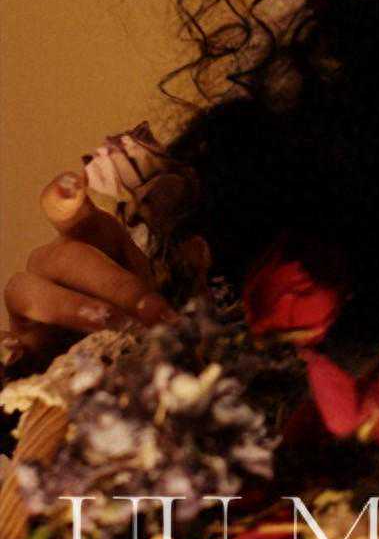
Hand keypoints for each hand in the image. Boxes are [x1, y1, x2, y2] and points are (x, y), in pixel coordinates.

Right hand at [3, 169, 176, 363]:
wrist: (102, 350)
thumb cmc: (128, 305)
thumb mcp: (157, 285)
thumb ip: (183, 270)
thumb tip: (199, 248)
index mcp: (86, 236)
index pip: (68, 208)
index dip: (66, 197)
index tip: (73, 186)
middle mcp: (51, 260)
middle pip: (68, 258)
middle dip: (111, 283)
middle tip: (146, 309)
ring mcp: (29, 295)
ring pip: (30, 290)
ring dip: (70, 307)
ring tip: (106, 323)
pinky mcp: (18, 335)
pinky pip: (9, 339)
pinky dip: (15, 347)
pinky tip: (26, 352)